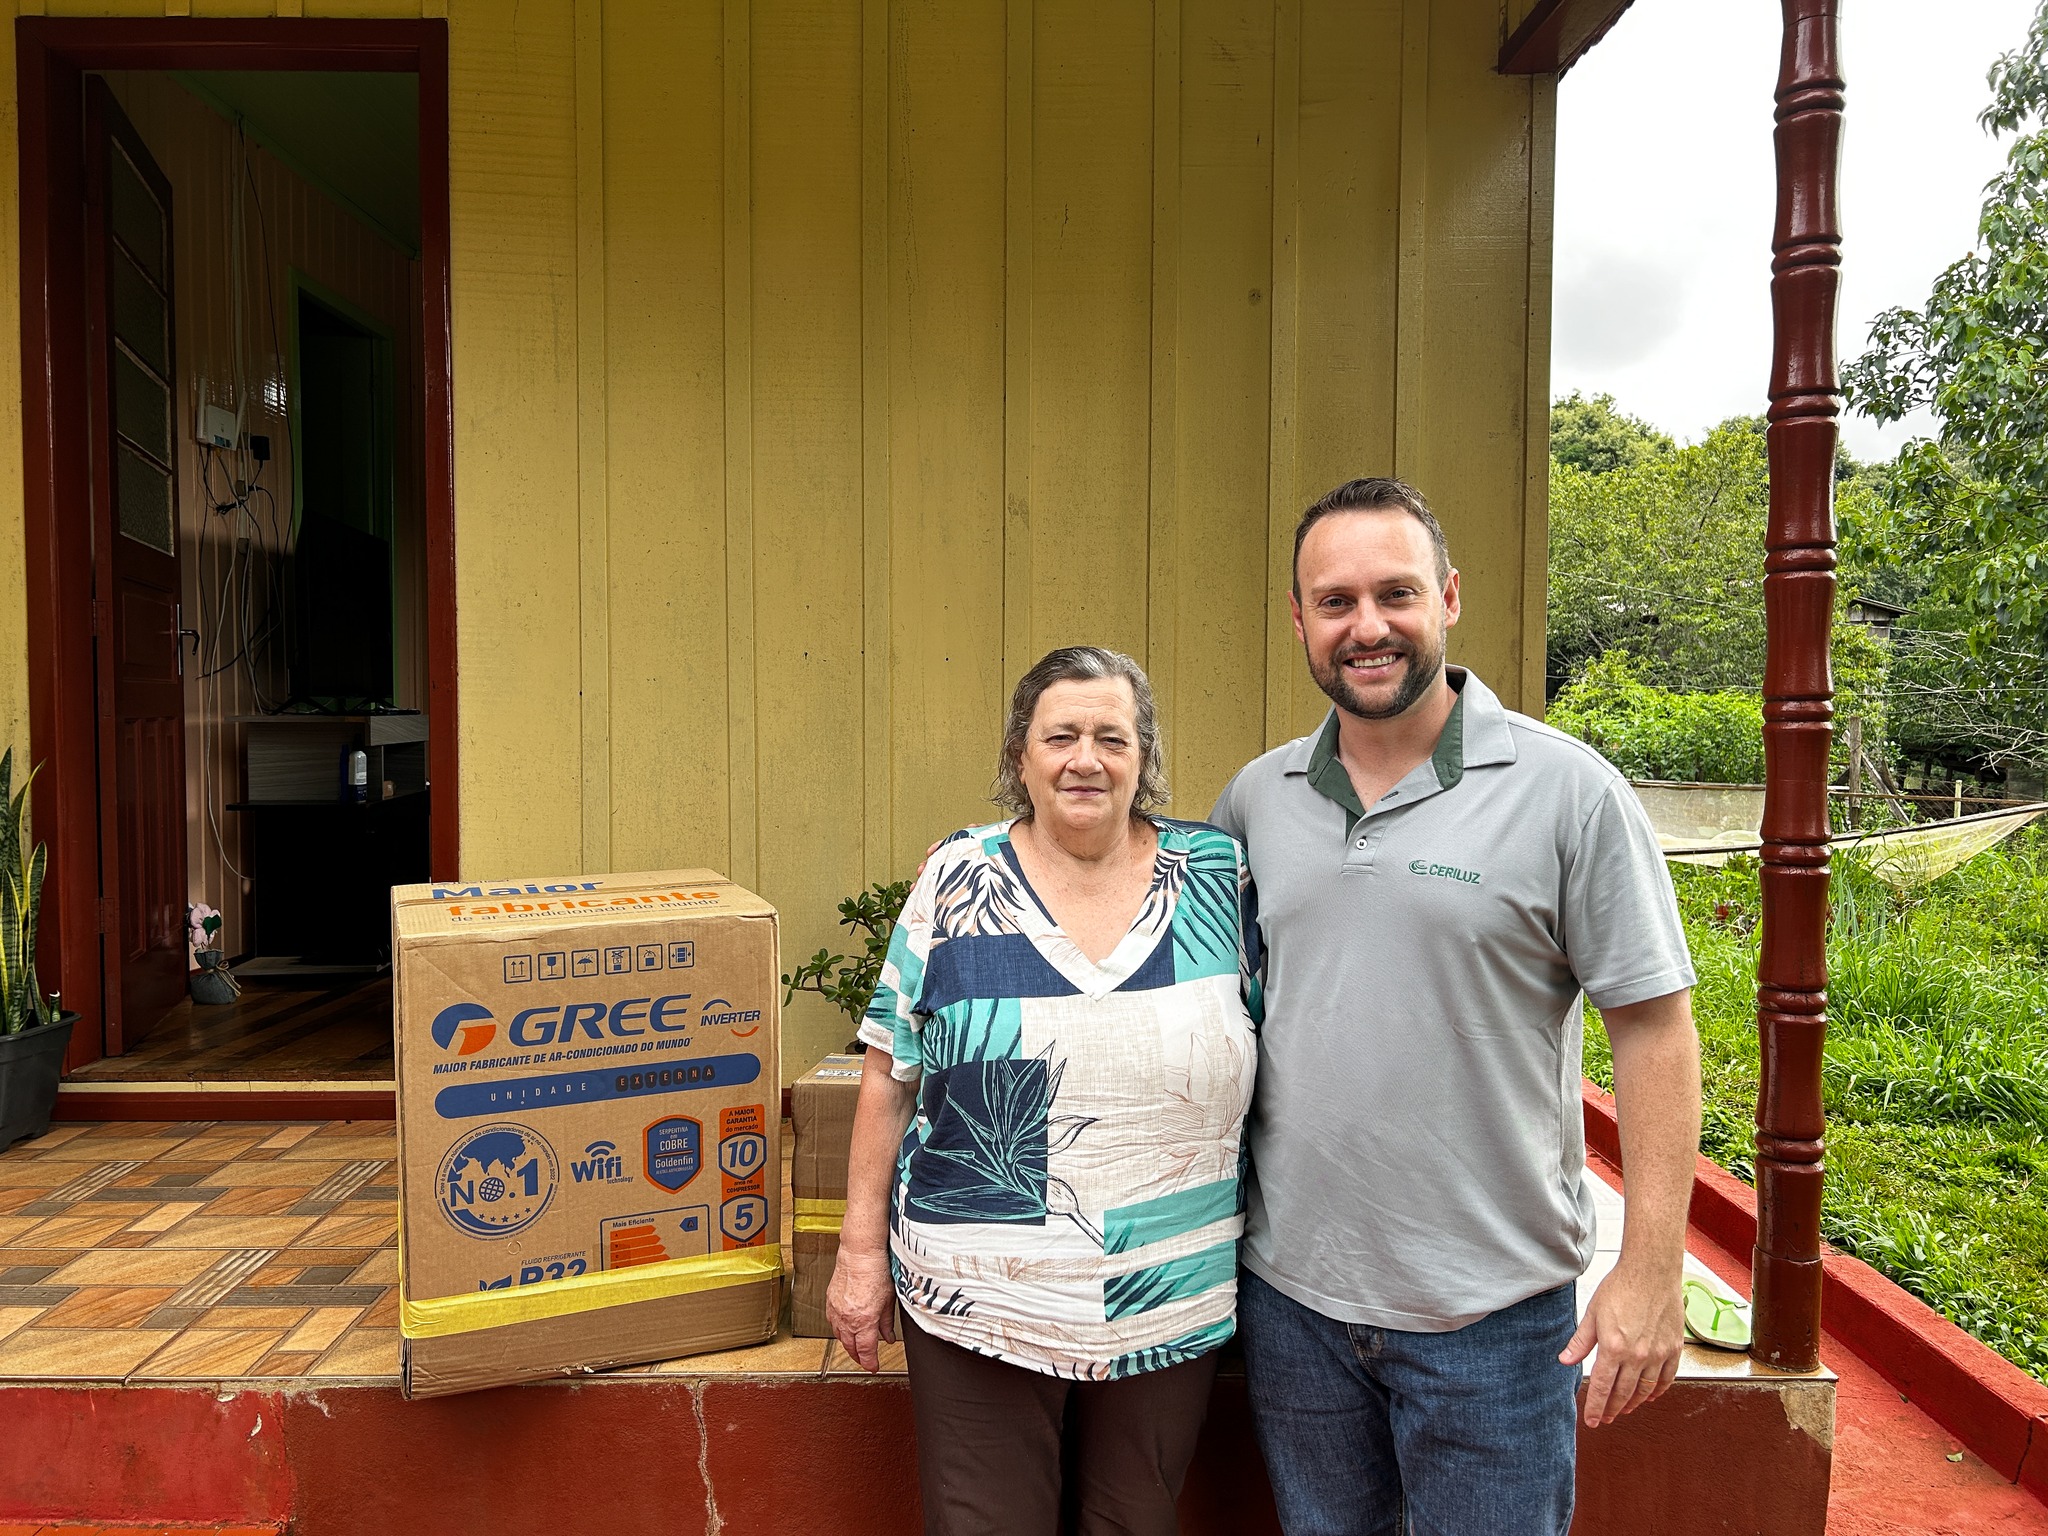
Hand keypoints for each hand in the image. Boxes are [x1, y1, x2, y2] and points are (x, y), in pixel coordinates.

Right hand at [827, 1244, 897, 1371]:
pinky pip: (832, 1323)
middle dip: (858, 1357)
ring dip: (848, 1344)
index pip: (866, 1351)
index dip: (870, 1362)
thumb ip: (887, 1323)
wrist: (859, 1253)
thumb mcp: (889, 1300)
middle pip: (850, 1347)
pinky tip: (845, 1329)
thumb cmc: (876, 1271)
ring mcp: (836, 1311)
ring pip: (839, 1337)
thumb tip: (888, 1337)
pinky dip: (839, 1330)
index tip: (873, 1366)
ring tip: (856, 1347)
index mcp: (864, 1320)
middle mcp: (848, 1318)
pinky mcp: (830, 1302)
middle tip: (865, 1360)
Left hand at [1559, 1259, 1683, 1426]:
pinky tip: (1651, 1396)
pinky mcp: (1673, 1348)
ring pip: (1645, 1389)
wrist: (1652, 1271)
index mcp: (1614, 1348)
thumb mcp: (1593, 1313)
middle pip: (1623, 1393)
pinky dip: (1658, 1390)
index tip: (1591, 1420)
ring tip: (1624, 1409)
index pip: (1601, 1387)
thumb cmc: (1621, 1287)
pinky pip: (1666, 1378)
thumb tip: (1565, 1361)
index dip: (1595, 1407)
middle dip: (1612, 1409)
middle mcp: (1637, 1356)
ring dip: (1634, 1403)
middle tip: (1605, 1418)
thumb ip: (1581, 1341)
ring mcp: (1658, 1354)